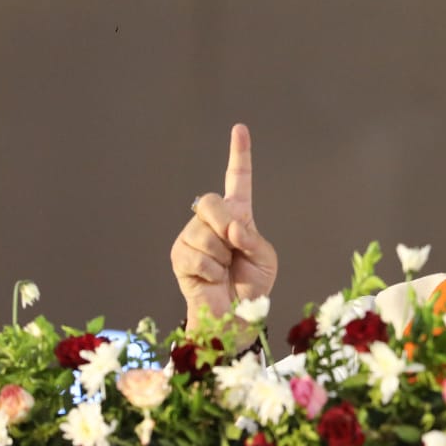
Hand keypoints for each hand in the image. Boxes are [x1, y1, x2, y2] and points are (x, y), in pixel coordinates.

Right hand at [170, 123, 277, 331]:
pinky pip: (196, 255)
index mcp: (237, 215)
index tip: (239, 129)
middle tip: (233, 247)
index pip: (237, 179)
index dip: (239, 154)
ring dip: (221, 257)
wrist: (236, 317)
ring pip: (205, 233)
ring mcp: (192, 237)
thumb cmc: (252, 286)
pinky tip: (211, 278)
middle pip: (212, 201)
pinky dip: (210, 270)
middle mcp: (211, 221)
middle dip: (226, 224)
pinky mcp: (179, 255)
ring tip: (223, 270)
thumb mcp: (265, 258)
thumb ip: (252, 238)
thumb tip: (231, 226)